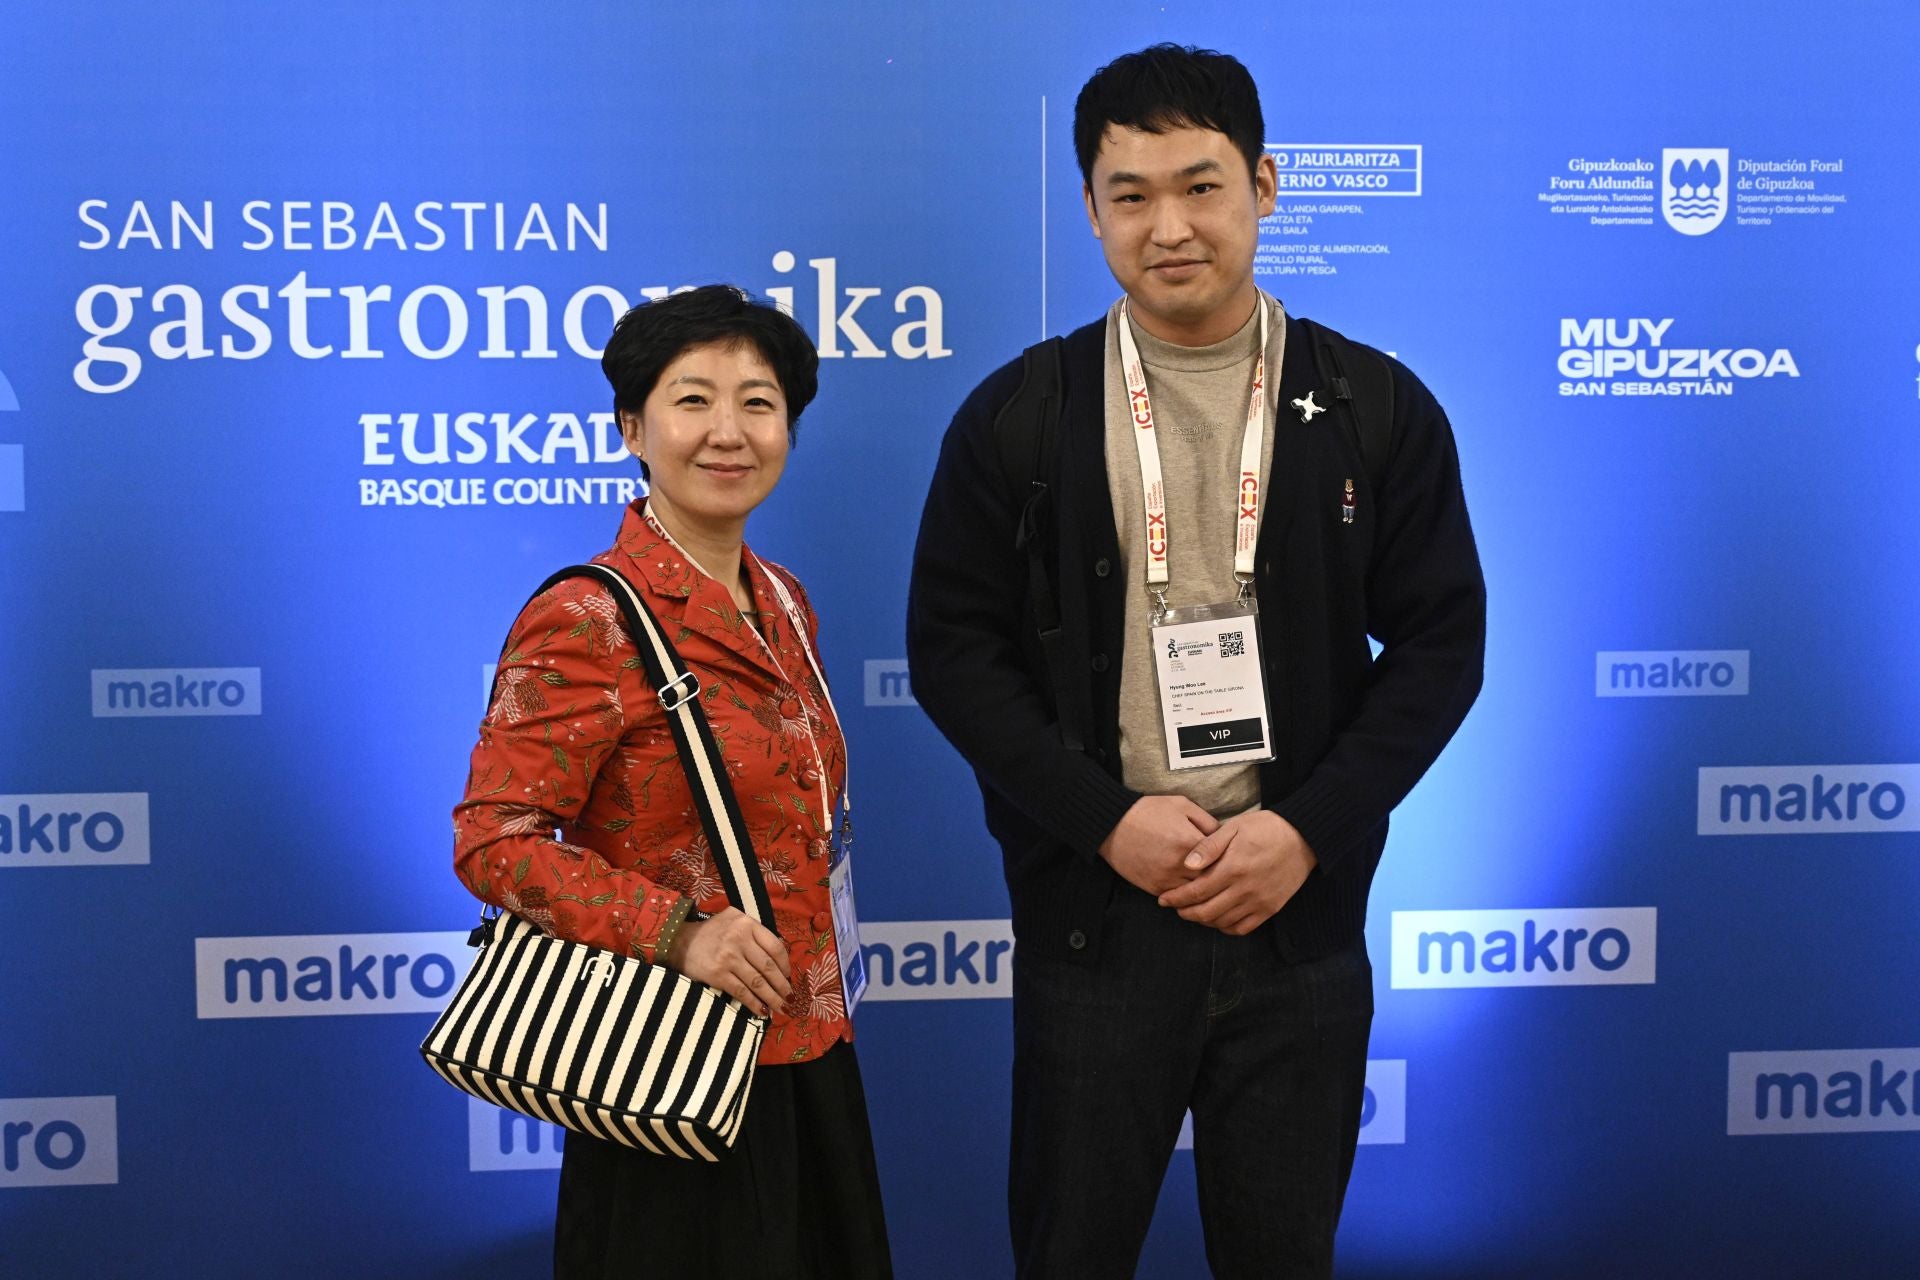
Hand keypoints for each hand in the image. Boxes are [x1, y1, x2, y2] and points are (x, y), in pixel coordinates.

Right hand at [662, 907, 792, 1016]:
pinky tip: (761, 1011)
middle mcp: (739, 938)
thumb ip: (755, 932)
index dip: (785, 965)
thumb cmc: (711, 932)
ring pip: (757, 982)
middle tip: (790, 998)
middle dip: (782, 986)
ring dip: (772, 998)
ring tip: (781, 1008)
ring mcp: (729, 957)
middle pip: (768, 967)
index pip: (775, 946)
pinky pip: (741, 992)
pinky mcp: (718, 974)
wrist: (679, 941)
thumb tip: (780, 954)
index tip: (788, 977)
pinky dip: (754, 1003)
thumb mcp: (734, 920)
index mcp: (747, 923)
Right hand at [1098, 795, 1219, 896]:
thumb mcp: (1182, 805)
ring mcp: (1167, 878)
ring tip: (1214, 888)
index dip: (1231, 860)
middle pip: (1212, 880)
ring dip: (1205, 891)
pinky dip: (1187, 897)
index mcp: (1190, 841)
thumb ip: (1207, 821)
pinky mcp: (1155, 887)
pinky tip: (1194, 892)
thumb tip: (1224, 837)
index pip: (1223, 859)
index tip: (1234, 859)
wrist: (1113, 824)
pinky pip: (1178, 899)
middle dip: (1221, 879)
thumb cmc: (1148, 811)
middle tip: (1229, 878)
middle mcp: (1180, 864)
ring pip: (1196, 895)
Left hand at [1156, 810, 1316, 935]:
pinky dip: (1226, 927)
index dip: (1176, 899)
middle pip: (1206, 912)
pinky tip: (1218, 919)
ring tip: (1194, 912)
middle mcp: (1245, 890)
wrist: (1304, 838)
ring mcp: (1259, 902)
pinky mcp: (1270, 909)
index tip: (1163, 900)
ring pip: (1223, 922)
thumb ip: (1209, 847)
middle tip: (1175, 908)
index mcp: (1232, 868)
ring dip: (1204, 921)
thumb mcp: (1234, 828)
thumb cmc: (1265, 828)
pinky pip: (1243, 928)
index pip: (1196, 891)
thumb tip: (1186, 864)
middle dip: (1186, 912)